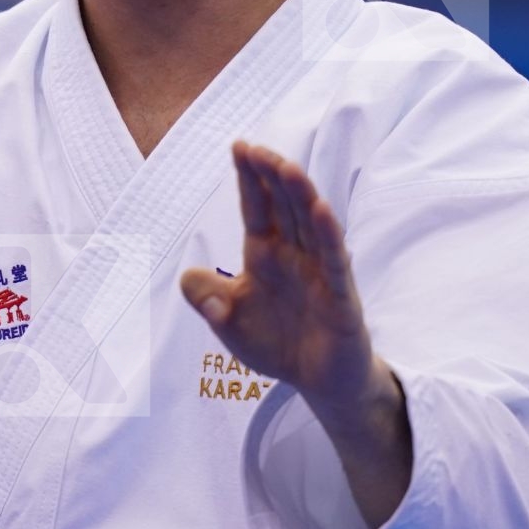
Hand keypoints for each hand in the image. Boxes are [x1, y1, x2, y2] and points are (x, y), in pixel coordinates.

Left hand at [181, 140, 413, 527]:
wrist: (318, 382)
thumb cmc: (278, 343)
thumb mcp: (230, 322)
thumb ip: (208, 299)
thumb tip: (187, 277)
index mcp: (266, 254)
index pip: (257, 209)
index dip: (249, 179)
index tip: (239, 146)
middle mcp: (295, 255)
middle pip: (284, 207)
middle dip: (271, 176)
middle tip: (258, 148)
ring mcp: (320, 272)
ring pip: (310, 225)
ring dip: (300, 195)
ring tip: (286, 167)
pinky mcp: (341, 296)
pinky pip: (335, 261)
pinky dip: (328, 235)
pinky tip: (322, 210)